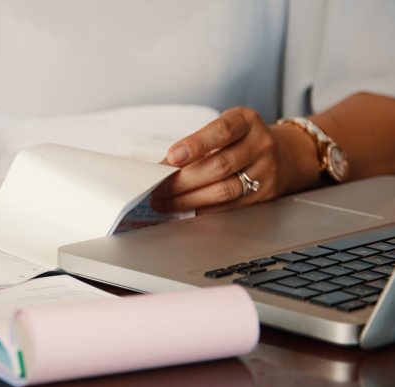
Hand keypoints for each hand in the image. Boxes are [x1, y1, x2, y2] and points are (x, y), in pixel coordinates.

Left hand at [150, 107, 313, 213]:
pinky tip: (185, 208)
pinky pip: (230, 206)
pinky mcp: (264, 195)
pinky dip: (203, 209)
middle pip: (219, 165)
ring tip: (165, 202)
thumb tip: (162, 168)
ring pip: (224, 190)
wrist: (285, 154)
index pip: (222, 131)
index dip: (196, 144)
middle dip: (183, 180)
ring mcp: (265, 171)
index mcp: (246, 121)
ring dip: (188, 199)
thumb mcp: (223, 129)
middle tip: (158, 188)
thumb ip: (196, 144)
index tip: (172, 155)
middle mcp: (260, 144)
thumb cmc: (242, 140)